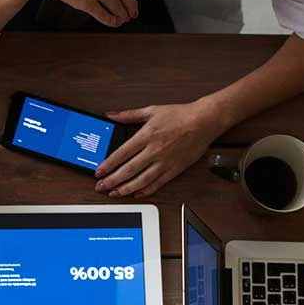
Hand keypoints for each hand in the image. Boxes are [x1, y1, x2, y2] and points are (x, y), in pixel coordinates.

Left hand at [95, 102, 224, 196]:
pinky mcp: (175, 169)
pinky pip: (158, 183)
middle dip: (112, 180)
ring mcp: (165, 161)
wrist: (205, 120)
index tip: (98, 172)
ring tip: (114, 193)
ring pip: (142, 180)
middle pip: (129, 170)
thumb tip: (111, 115)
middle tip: (101, 186)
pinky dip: (146, 190)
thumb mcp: (152, 110)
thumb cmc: (180, 115)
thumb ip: (129, 115)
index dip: (108, 165)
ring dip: (126, 189)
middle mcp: (155, 150)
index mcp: (147, 135)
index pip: (122, 153)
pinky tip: (136, 193)